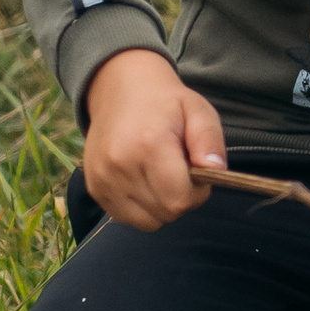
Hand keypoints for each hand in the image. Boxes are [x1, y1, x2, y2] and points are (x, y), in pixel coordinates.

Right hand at [82, 47, 227, 228]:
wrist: (119, 88)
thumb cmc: (165, 102)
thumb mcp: (198, 110)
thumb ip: (210, 141)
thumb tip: (216, 171)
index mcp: (148, 145)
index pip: (180, 200)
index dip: (197, 193)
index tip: (196, 173)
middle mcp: (119, 165)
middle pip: (165, 214)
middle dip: (180, 199)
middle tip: (178, 171)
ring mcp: (102, 179)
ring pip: (146, 222)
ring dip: (160, 206)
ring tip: (160, 175)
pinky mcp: (94, 188)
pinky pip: (127, 218)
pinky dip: (140, 208)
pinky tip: (143, 180)